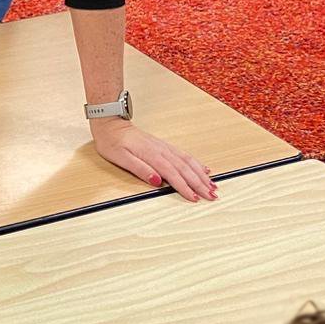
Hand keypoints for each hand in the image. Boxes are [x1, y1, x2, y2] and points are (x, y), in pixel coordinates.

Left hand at [90, 120, 216, 202]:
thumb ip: (139, 169)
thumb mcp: (120, 158)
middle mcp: (162, 151)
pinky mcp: (164, 146)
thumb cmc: (112, 143)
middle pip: (185, 169)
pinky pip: (185, 155)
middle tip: (212, 196)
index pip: (173, 174)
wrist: (111, 125)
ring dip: (201, 175)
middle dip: (200, 184)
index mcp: (152, 155)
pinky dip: (196, 163)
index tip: (195, 198)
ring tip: (213, 185)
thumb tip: (157, 181)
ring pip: (188, 162)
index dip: (185, 187)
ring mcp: (165, 148)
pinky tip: (204, 169)